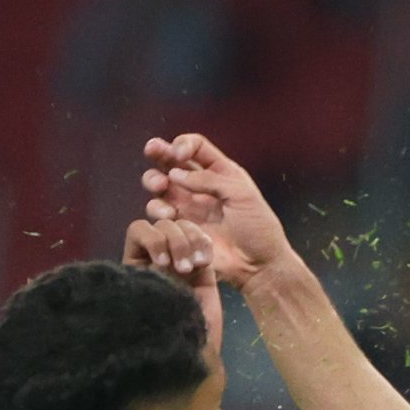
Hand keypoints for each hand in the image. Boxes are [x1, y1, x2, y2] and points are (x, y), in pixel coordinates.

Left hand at [122, 214, 226, 352]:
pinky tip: (205, 263)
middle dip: (174, 241)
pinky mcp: (201, 266)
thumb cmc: (162, 332)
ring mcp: (179, 259)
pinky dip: (204, 244)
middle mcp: (156, 257)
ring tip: (194, 266)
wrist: (192, 351)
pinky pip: (202, 240)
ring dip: (189, 241)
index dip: (152, 239)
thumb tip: (151, 262)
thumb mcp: (145, 303)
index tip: (163, 265)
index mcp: (136, 264)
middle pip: (162, 224)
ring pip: (181, 226)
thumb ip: (147, 278)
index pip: (139, 230)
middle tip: (183, 269)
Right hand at [139, 131, 291, 288]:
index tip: (180, 154)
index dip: (184, 144)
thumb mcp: (241, 195)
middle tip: (152, 150)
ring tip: (161, 187)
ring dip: (154, 180)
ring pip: (159, 184)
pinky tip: (169, 214)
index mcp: (219, 171)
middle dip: (158, 152)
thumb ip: (209, 180)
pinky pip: (159, 213)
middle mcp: (199, 185)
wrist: (258, 265)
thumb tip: (176, 173)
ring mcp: (187, 205)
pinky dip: (158, 209)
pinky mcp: (180, 227)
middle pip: (170, 160)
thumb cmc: (258, 228)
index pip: (195, 146)